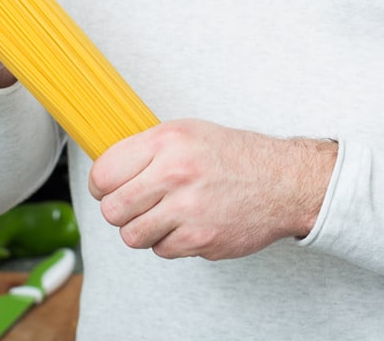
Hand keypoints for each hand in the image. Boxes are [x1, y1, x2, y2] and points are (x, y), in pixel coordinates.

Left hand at [88, 119, 337, 260]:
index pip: (104, 173)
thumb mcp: (187, 133)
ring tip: (162, 215)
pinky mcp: (201, 239)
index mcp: (167, 142)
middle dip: (119, 211)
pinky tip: (186, 224)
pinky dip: (169, 242)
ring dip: (142, 230)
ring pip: (132, 235)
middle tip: (134, 206)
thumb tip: (106, 170)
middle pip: (112, 209)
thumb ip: (146, 150)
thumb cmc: (234, 156)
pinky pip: (161, 250)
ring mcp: (188, 210)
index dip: (101, 186)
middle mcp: (176, 174)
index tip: (107, 188)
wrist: (283, 182)